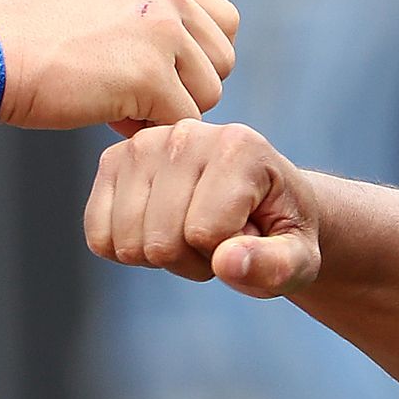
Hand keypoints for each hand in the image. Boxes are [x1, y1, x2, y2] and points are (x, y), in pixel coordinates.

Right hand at [0, 0, 238, 132]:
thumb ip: (148, 15)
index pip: (222, 20)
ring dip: (169, 110)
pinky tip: (110, 116)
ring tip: (119, 103)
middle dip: (186, 86)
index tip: (155, 70)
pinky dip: (148, 129)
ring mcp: (161, 31)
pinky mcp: (150, 75)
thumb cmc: (31, 39)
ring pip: (209, 93)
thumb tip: (192, 62)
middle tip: (135, 94)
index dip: (195, 56)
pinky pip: (180, 120)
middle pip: (222, 59)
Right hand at [84, 121, 322, 296]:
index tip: (248, 237)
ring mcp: (143, 143)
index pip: (205, 234)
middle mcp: (187, 132)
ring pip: (128, 243)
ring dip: (161, 258)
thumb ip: (276, 266)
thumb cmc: (281, 231)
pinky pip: (98, 236)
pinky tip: (159, 229)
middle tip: (220, 240)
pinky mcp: (113, 161)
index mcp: (239, 146)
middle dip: (192, 261)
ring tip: (193, 232)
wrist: (260, 202)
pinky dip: (127, 251)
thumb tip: (227, 262)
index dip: (226, 257)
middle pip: (161, 242)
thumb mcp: (300, 259)